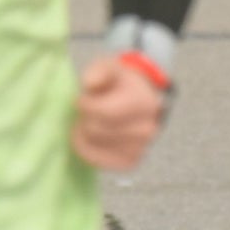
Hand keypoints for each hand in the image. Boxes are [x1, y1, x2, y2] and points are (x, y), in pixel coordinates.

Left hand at [71, 56, 167, 171]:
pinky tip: (92, 138)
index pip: (101, 112)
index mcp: (142, 103)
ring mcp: (140, 148)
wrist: (143, 99)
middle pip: (95, 131)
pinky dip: (89, 150)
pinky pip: (98, 162)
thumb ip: (98, 71)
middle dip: (85, 119)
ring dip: (85, 134)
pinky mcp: (131, 162)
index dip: (84, 104)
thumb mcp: (110, 67)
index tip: (84, 98)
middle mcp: (145, 130)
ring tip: (94, 121)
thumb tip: (89, 84)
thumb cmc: (122, 83)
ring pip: (94, 148)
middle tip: (89, 111)